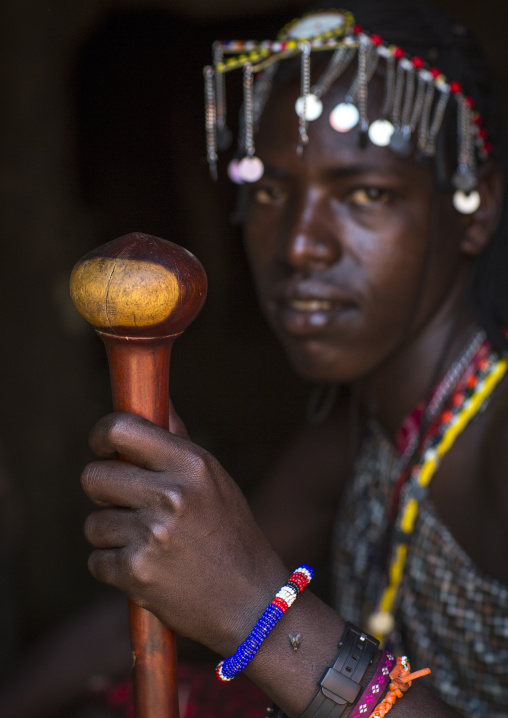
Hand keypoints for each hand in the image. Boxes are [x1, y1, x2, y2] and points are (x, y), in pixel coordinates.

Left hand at [81, 413, 287, 655]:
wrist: (251, 603)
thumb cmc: (231, 534)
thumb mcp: (214, 479)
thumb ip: (177, 441)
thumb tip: (152, 396)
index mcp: (192, 464)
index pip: (120, 429)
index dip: (101, 435)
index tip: (102, 446)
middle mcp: (171, 495)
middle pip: (93, 476)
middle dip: (104, 491)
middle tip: (128, 504)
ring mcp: (152, 535)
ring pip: (93, 523)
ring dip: (112, 534)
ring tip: (149, 543)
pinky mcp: (136, 573)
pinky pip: (97, 560)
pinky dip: (115, 567)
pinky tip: (148, 569)